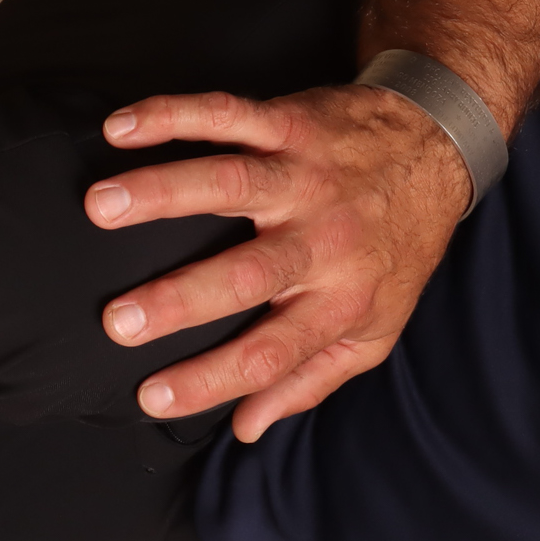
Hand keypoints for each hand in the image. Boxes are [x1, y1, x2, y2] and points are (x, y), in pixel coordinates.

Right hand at [83, 84, 475, 440]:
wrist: (438, 150)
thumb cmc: (396, 247)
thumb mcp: (375, 328)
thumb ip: (310, 380)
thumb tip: (248, 426)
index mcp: (342, 299)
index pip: (272, 354)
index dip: (212, 381)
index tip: (150, 398)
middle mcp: (325, 240)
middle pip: (248, 274)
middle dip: (179, 300)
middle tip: (117, 321)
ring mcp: (307, 178)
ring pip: (232, 183)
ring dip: (163, 192)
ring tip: (100, 207)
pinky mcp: (292, 125)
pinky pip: (230, 115)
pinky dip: (173, 114)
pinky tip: (121, 127)